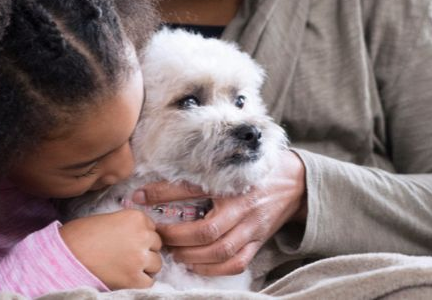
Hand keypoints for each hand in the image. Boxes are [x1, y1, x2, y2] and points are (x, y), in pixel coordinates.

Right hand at [60, 209, 161, 288]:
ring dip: (146, 266)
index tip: (129, 240)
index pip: (152, 227)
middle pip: (156, 244)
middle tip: (128, 254)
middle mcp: (142, 236)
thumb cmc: (80, 235)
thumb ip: (127, 225)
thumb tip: (139, 233)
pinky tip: (127, 278)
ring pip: (156, 263)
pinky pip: (149, 282)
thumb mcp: (108, 219)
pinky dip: (141, 282)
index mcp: (135, 217)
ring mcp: (140, 258)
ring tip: (127, 266)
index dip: (141, 234)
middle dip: (145, 249)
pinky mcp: (134, 279)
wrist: (65, 256)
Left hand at [133, 150, 306, 275]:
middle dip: (175, 236)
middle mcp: (243, 207)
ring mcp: (253, 228)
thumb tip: (160, 174)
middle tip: (157, 234)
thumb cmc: (255, 169)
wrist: (293, 182)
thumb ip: (200, 169)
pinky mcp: (258, 242)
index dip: (162, 193)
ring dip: (191, 255)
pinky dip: (212, 268)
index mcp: (233, 182)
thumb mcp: (229, 163)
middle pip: (206, 231)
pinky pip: (235, 263)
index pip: (192, 189)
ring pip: (220, 252)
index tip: (138, 196)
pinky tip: (195, 264)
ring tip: (173, 251)